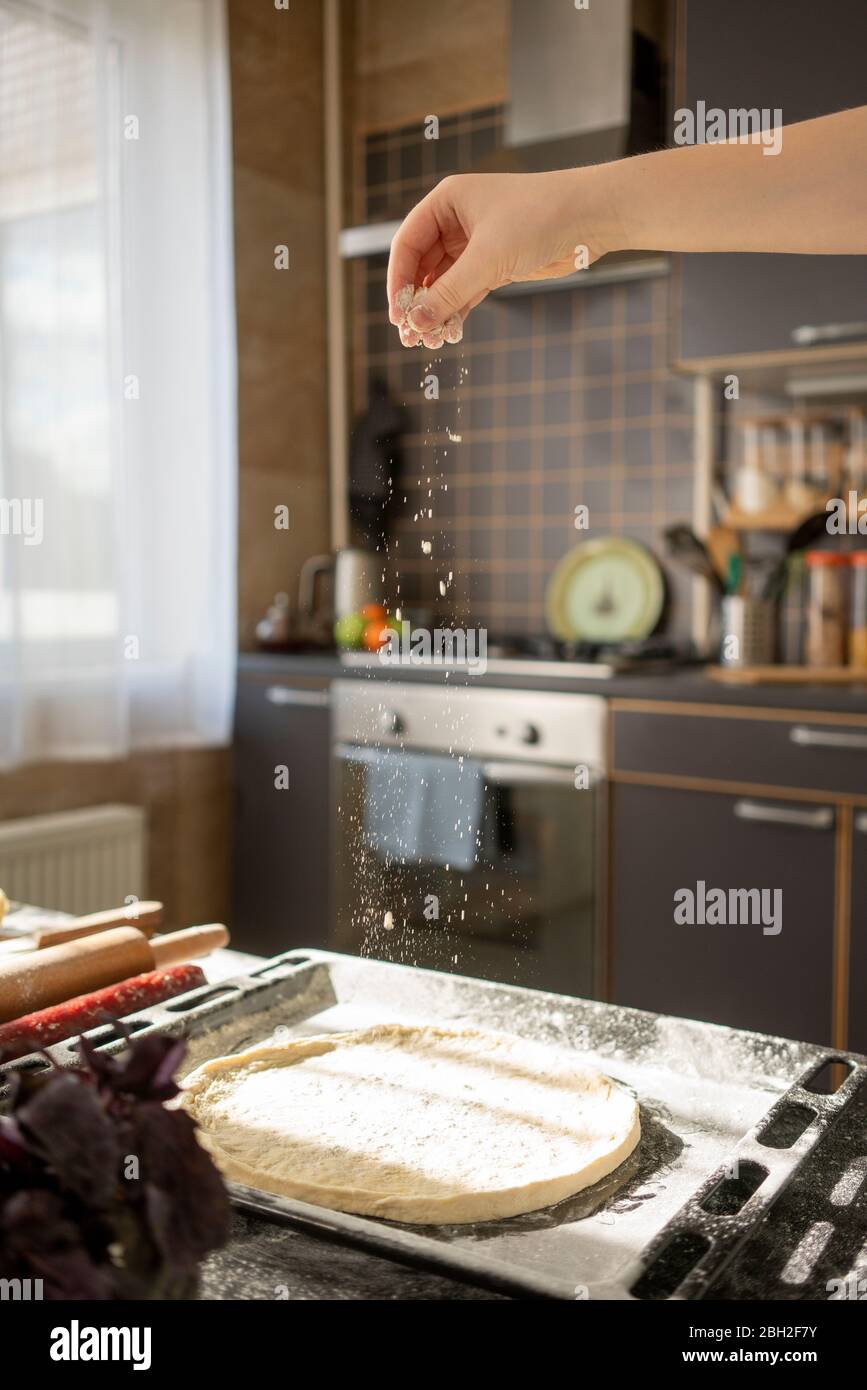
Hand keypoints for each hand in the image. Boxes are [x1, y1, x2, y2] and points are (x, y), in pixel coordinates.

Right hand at [386, 170, 611, 346]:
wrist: (589, 218)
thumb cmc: (539, 217)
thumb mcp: (487, 258)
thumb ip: (449, 293)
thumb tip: (416, 322)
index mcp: (447, 202)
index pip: (407, 243)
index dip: (397, 280)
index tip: (397, 313)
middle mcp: (457, 221)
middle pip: (422, 267)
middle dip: (416, 302)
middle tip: (409, 335)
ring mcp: (476, 244)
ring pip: (444, 283)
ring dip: (436, 311)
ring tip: (429, 341)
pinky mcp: (495, 265)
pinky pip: (465, 292)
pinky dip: (456, 311)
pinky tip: (449, 333)